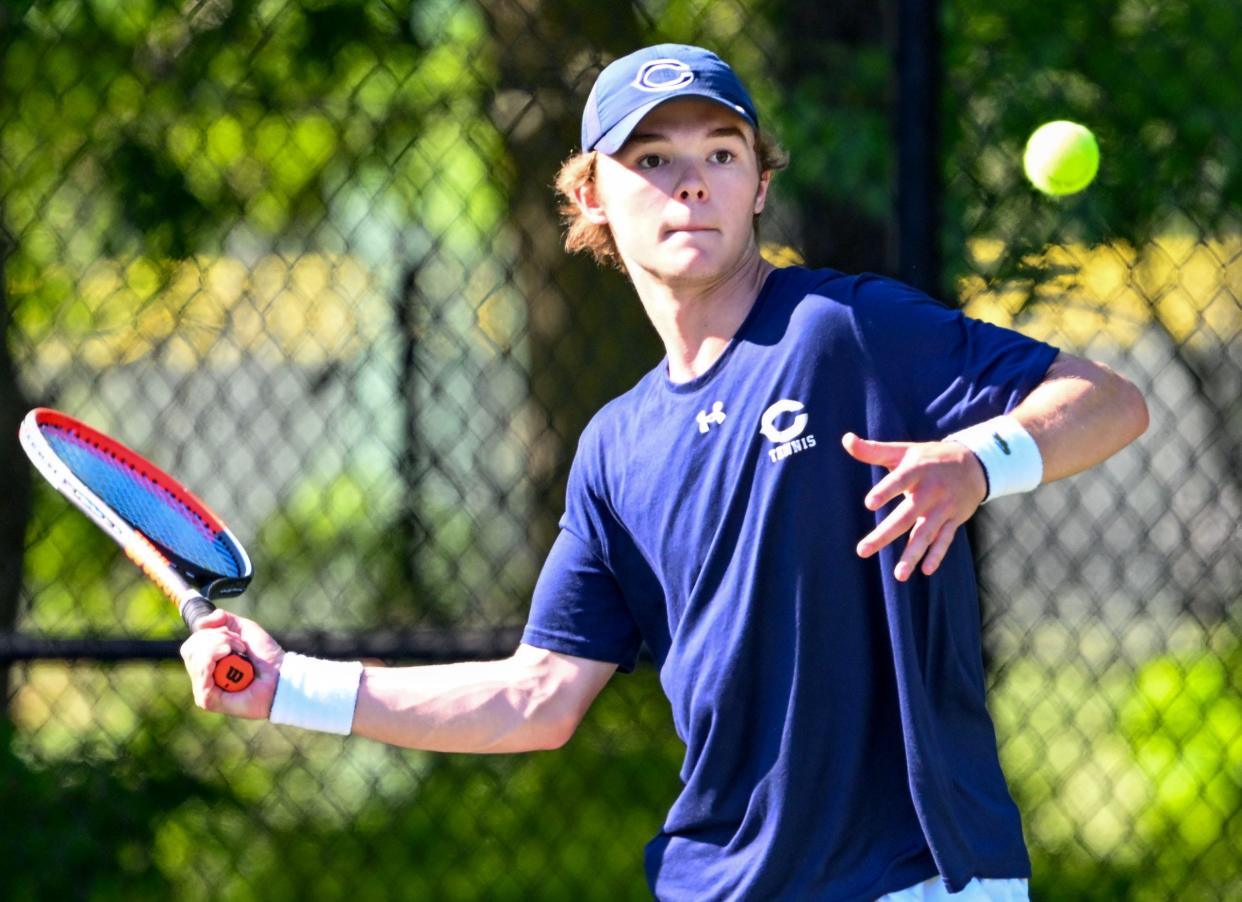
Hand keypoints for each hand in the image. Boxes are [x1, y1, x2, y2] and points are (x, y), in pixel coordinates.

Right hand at [180, 609, 283, 718]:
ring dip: (220, 646)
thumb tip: (201, 622)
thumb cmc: (266, 655)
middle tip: (239, 646)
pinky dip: (214, 658)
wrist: (281, 674)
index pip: (191, 644)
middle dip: (217, 638)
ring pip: (195, 657)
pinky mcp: (207, 700)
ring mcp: (203, 689)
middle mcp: (202, 676)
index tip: (235, 638)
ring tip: (240, 653)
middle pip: (190, 648)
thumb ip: (223, 619)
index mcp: (207, 661)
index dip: (211, 634)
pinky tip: (230, 659)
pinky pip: (201, 672)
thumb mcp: (244, 629)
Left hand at [842, 432, 987, 581]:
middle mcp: (931, 491)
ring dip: (912, 554)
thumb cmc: (929, 458)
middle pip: (906, 516)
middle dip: (885, 534)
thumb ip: (873, 450)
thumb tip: (846, 439)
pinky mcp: (954, 520)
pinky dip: (937, 555)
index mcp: (916, 471)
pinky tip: (925, 570)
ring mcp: (943, 508)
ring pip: (926, 533)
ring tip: (899, 575)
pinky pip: (945, 540)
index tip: (869, 504)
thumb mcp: (903, 450)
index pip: (899, 481)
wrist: (974, 464)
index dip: (886, 491)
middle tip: (862, 550)